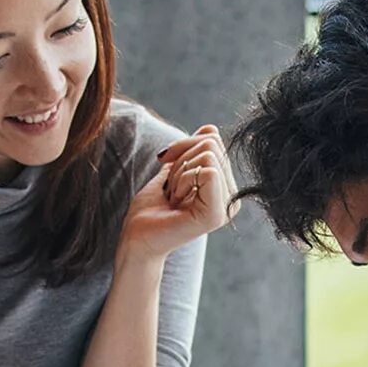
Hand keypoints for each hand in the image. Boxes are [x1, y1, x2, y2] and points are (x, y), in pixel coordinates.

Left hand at [119, 124, 236, 262]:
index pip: (213, 139)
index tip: (170, 172)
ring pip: (209, 153)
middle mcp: (231, 198)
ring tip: (174, 197)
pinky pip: (207, 171)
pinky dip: (182, 180)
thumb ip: (193, 152)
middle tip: (171, 188)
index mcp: (224, 187)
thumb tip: (211, 128)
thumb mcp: (174, 170)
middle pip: (212, 142)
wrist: (136, 238)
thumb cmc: (150, 209)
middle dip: (181, 158)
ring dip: (180, 172)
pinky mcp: (216, 214)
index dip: (184, 146)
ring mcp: (226, 207)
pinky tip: (177, 202)